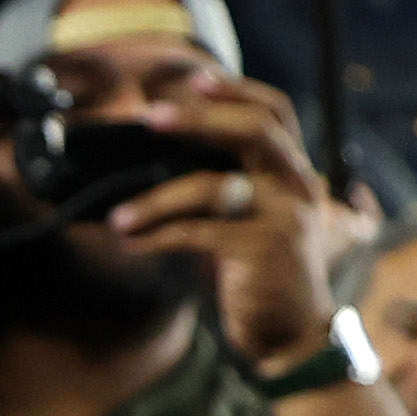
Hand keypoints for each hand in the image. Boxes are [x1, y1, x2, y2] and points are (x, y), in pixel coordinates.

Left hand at [104, 77, 364, 373]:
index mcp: (295, 173)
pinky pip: (198, 232)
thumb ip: (228, 183)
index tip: (196, 78)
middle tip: (152, 117)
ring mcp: (284, 218)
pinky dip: (158, 235)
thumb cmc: (263, 272)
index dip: (237, 90)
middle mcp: (298, 187)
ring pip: (214, 186)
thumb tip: (159, 154)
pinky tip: (132, 240)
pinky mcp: (264, 252)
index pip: (275, 113)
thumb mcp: (255, 218)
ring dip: (155, 199)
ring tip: (118, 216)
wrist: (295, 337)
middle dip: (200, 119)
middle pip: (255, 131)